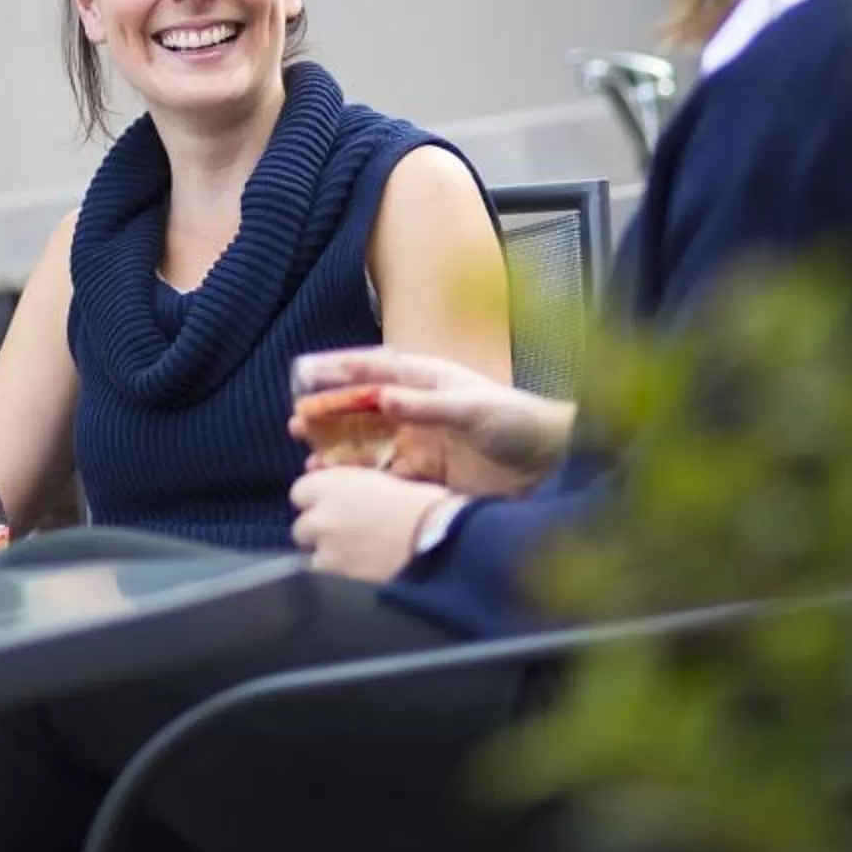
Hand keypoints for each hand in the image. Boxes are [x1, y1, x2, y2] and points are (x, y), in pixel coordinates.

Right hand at [289, 347, 570, 489]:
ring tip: (309, 456)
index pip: (375, 368)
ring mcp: (424, 441)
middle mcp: (421, 407)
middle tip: (296, 421)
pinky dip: (362, 478)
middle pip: (364, 406)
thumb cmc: (519, 423)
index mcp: (430, 379)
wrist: (554, 466)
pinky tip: (341, 484)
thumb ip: (425, 405)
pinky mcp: (430, 473)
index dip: (338, 368)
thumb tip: (381, 398)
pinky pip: (387, 474)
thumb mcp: (472, 409)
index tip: (304, 373)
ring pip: (370, 442)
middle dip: (329, 412)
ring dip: (340, 447)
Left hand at [289, 468, 454, 581]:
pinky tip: (358, 572)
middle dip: (319, 529)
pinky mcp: (337, 577)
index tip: (333, 504)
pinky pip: (325, 576)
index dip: (317, 499)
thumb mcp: (384, 479)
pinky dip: (337, 575)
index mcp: (331, 484)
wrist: (437, 541)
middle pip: (301, 526)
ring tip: (353, 556)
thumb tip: (339, 489)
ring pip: (311, 555)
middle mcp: (321, 516)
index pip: (300, 492)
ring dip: (326, 554)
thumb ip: (353, 485)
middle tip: (345, 531)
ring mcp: (326, 550)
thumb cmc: (422, 504)